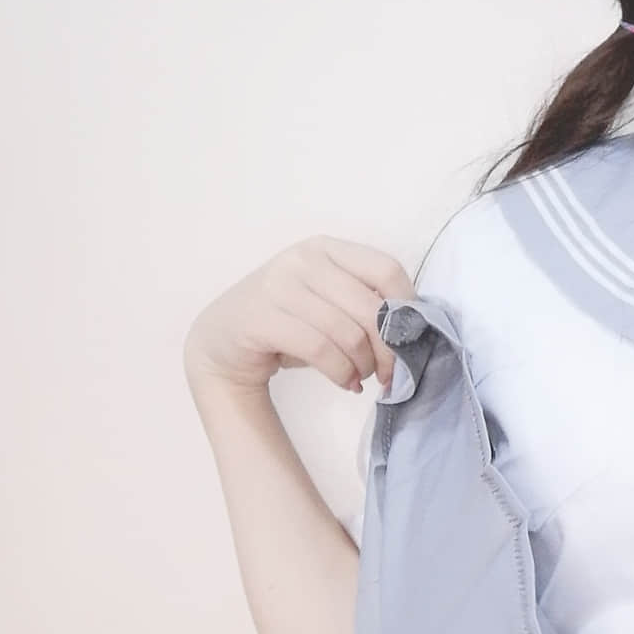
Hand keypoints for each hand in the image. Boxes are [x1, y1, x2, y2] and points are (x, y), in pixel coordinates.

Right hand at [183, 235, 415, 398]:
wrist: (222, 342)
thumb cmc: (287, 325)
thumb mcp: (330, 305)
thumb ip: (364, 306)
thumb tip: (412, 336)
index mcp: (327, 249)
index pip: (387, 270)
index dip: (407, 309)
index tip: (409, 341)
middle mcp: (303, 259)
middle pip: (371, 307)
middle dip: (388, 350)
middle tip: (388, 375)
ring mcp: (279, 284)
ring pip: (347, 332)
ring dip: (363, 365)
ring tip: (361, 378)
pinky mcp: (261, 317)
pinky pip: (320, 349)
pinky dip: (340, 373)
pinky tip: (345, 383)